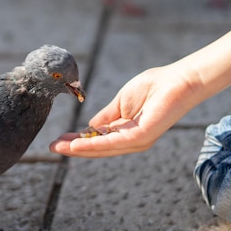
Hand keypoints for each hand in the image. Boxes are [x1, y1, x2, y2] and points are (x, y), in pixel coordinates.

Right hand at [49, 65, 201, 157]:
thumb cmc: (154, 87)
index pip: (98, 140)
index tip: (58, 141)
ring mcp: (137, 140)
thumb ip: (106, 116)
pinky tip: (78, 144)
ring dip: (79, 149)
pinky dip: (94, 145)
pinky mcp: (141, 136)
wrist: (178, 80)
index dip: (78, 141)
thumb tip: (89, 126)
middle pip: (98, 149)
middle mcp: (131, 140)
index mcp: (126, 131)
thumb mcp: (121, 102)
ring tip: (60, 148)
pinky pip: (113, 143)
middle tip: (53, 148)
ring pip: (103, 149)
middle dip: (74, 149)